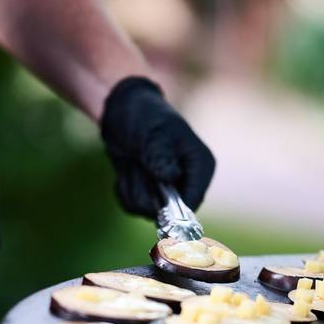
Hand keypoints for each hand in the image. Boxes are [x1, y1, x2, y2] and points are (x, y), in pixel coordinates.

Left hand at [100, 77, 215, 218]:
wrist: (122, 112)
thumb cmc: (144, 116)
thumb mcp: (152, 134)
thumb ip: (161, 157)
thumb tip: (171, 177)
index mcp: (200, 165)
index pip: (194, 199)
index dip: (174, 209)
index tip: (153, 204)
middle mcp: (188, 181)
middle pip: (170, 212)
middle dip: (147, 194)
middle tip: (136, 167)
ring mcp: (169, 190)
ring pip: (148, 211)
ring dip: (133, 189)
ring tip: (131, 163)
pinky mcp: (150, 194)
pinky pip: (134, 206)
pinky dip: (125, 190)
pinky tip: (125, 170)